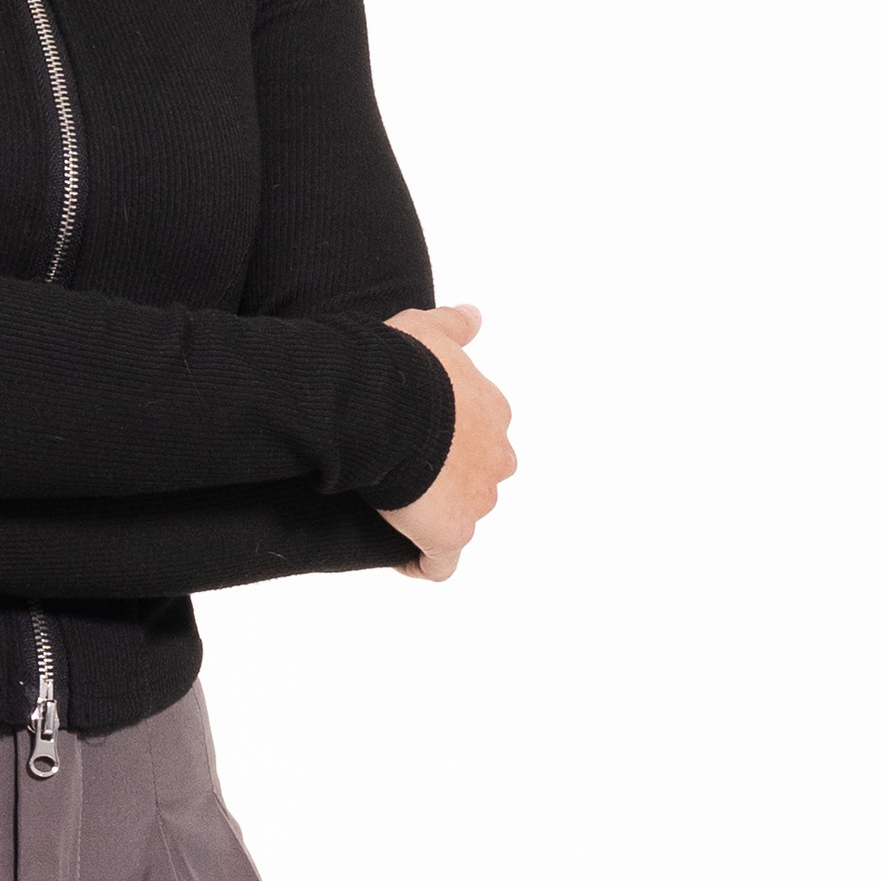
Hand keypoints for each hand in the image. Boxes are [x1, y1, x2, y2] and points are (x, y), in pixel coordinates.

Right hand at [380, 303, 513, 578]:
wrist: (385, 407)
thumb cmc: (403, 366)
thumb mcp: (429, 330)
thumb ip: (455, 326)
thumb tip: (475, 316)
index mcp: (492, 412)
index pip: (481, 434)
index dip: (451, 441)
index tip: (419, 441)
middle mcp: (495, 458)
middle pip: (480, 477)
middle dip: (452, 480)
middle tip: (407, 474)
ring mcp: (477, 500)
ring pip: (463, 517)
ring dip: (437, 517)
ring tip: (396, 512)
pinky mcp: (450, 536)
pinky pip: (441, 563)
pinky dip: (424, 563)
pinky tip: (404, 558)